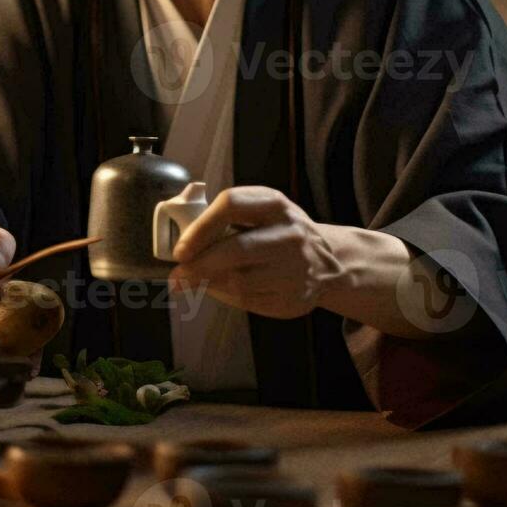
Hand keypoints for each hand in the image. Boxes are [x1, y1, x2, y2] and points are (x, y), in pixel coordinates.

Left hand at [167, 186, 343, 319]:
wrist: (329, 263)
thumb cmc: (280, 233)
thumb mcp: (261, 211)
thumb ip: (224, 218)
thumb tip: (179, 237)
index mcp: (275, 205)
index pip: (232, 205)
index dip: (201, 227)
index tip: (181, 249)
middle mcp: (289, 235)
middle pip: (236, 250)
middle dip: (199, 265)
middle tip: (177, 274)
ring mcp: (295, 269)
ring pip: (240, 281)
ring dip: (209, 283)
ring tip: (193, 281)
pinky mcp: (293, 298)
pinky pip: (249, 301)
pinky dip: (226, 296)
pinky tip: (219, 289)